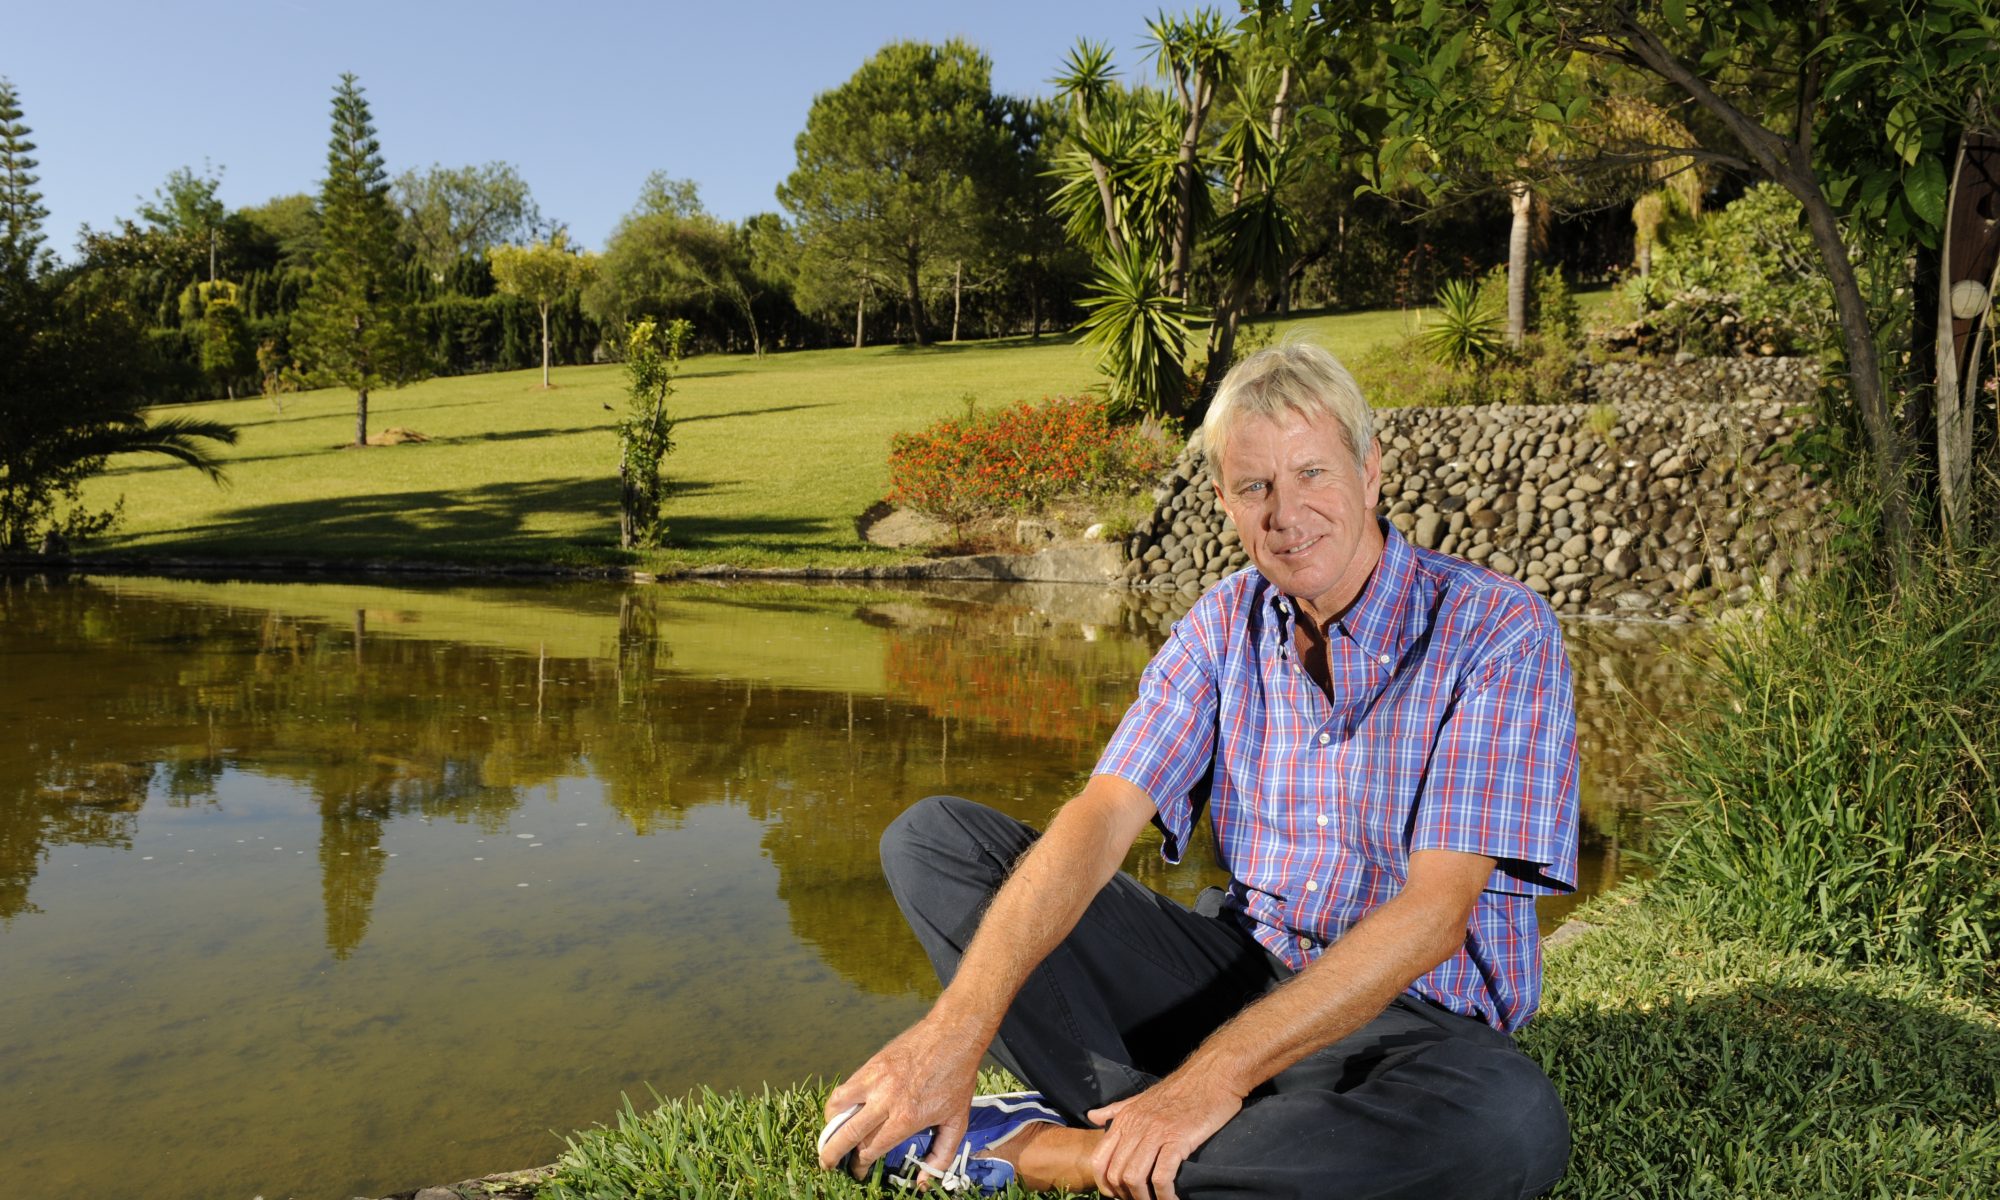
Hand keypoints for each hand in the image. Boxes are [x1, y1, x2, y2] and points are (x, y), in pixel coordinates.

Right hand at [818, 1012, 985, 1181]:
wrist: (953, 1035)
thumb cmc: (957, 1079)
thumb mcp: (957, 1122)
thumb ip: (941, 1155)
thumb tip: (925, 1182)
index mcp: (906, 1118)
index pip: (870, 1149)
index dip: (860, 1165)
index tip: (859, 1171)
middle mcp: (885, 1100)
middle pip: (848, 1134)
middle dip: (832, 1153)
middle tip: (827, 1164)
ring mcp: (875, 1080)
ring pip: (838, 1108)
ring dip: (830, 1126)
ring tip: (831, 1136)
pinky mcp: (871, 1064)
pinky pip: (845, 1088)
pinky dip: (837, 1104)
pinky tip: (843, 1111)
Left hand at [1087, 1073, 1241, 1199]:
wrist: (1212, 1076)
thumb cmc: (1180, 1090)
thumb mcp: (1140, 1098)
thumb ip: (1116, 1110)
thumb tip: (1092, 1116)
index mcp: (1124, 1119)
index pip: (1099, 1160)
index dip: (1105, 1184)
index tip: (1118, 1196)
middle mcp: (1135, 1127)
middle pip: (1116, 1174)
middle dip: (1126, 1196)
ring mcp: (1155, 1133)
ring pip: (1134, 1178)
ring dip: (1143, 1199)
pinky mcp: (1178, 1139)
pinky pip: (1162, 1177)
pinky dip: (1164, 1196)